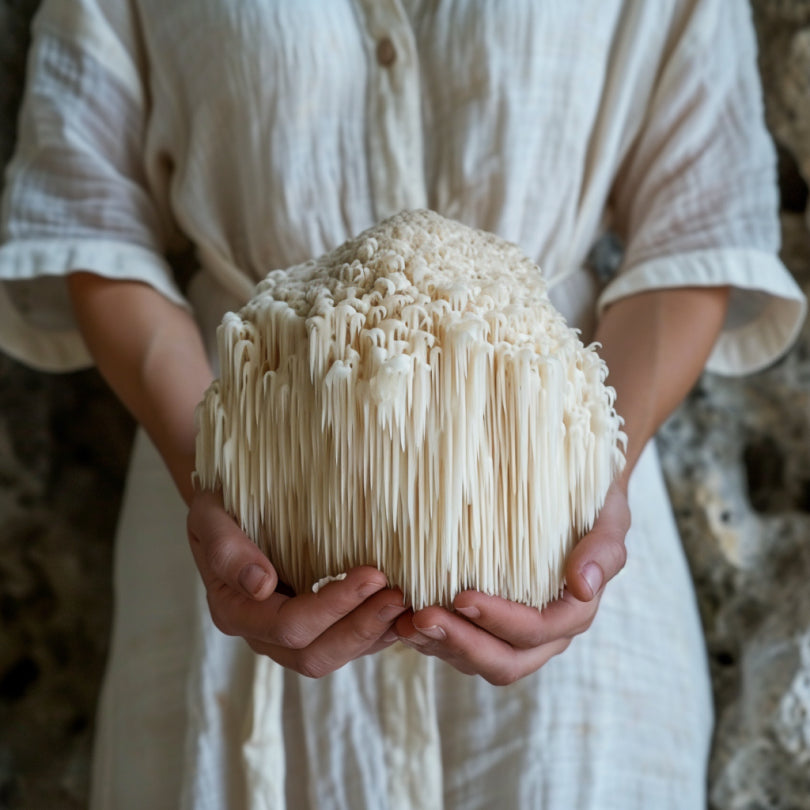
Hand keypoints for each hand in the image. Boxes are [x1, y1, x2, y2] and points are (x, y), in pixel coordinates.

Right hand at [186, 489, 406, 676]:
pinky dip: (378, 633)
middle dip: (361, 627)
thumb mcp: (209, 517)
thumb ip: (226, 549)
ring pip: (336, 656)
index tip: (371, 575)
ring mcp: (289, 638)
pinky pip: (348, 645)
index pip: (288, 625)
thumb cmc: (219, 510)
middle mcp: (262, 635)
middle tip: (399, 594)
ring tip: (409, 603)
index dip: (331, 606)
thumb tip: (259, 584)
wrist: (228, 511)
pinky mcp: (315, 629)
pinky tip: (405, 611)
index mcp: (235, 611)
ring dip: (375, 633)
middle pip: (314, 655)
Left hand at [394, 482, 630, 684]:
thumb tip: (583, 587)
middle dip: (461, 643)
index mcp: (574, 612)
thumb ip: (602, 550)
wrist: (570, 494)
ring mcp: (513, 635)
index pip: (536, 629)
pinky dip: (431, 639)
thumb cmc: (590, 504)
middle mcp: (545, 634)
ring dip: (439, 645)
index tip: (462, 595)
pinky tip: (402, 620)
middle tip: (420, 617)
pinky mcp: (486, 627)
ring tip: (403, 622)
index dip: (499, 619)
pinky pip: (458, 647)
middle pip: (505, 661)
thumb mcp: (608, 517)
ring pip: (476, 661)